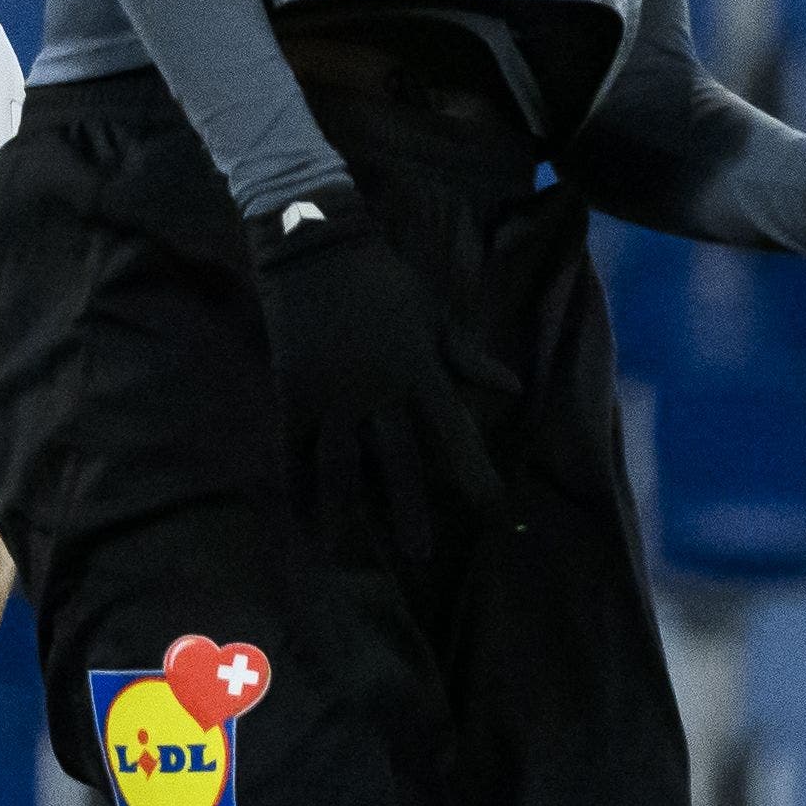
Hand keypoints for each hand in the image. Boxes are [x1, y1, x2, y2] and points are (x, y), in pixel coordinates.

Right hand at [247, 204, 500, 583]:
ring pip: (340, 466)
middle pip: (395, 464)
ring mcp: (330, 394)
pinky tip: (304, 515)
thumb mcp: (434, 314)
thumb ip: (467, 357)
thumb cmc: (382, 280)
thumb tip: (512, 388)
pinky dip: (299, 484)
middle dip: (409, 512)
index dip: (471, 472)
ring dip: (347, 514)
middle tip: (420, 557)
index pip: (451, 433)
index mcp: (418, 370)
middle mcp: (376, 390)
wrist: (313, 248)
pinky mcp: (293, 391)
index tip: (489, 507)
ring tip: (349, 555)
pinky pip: (296, 449)